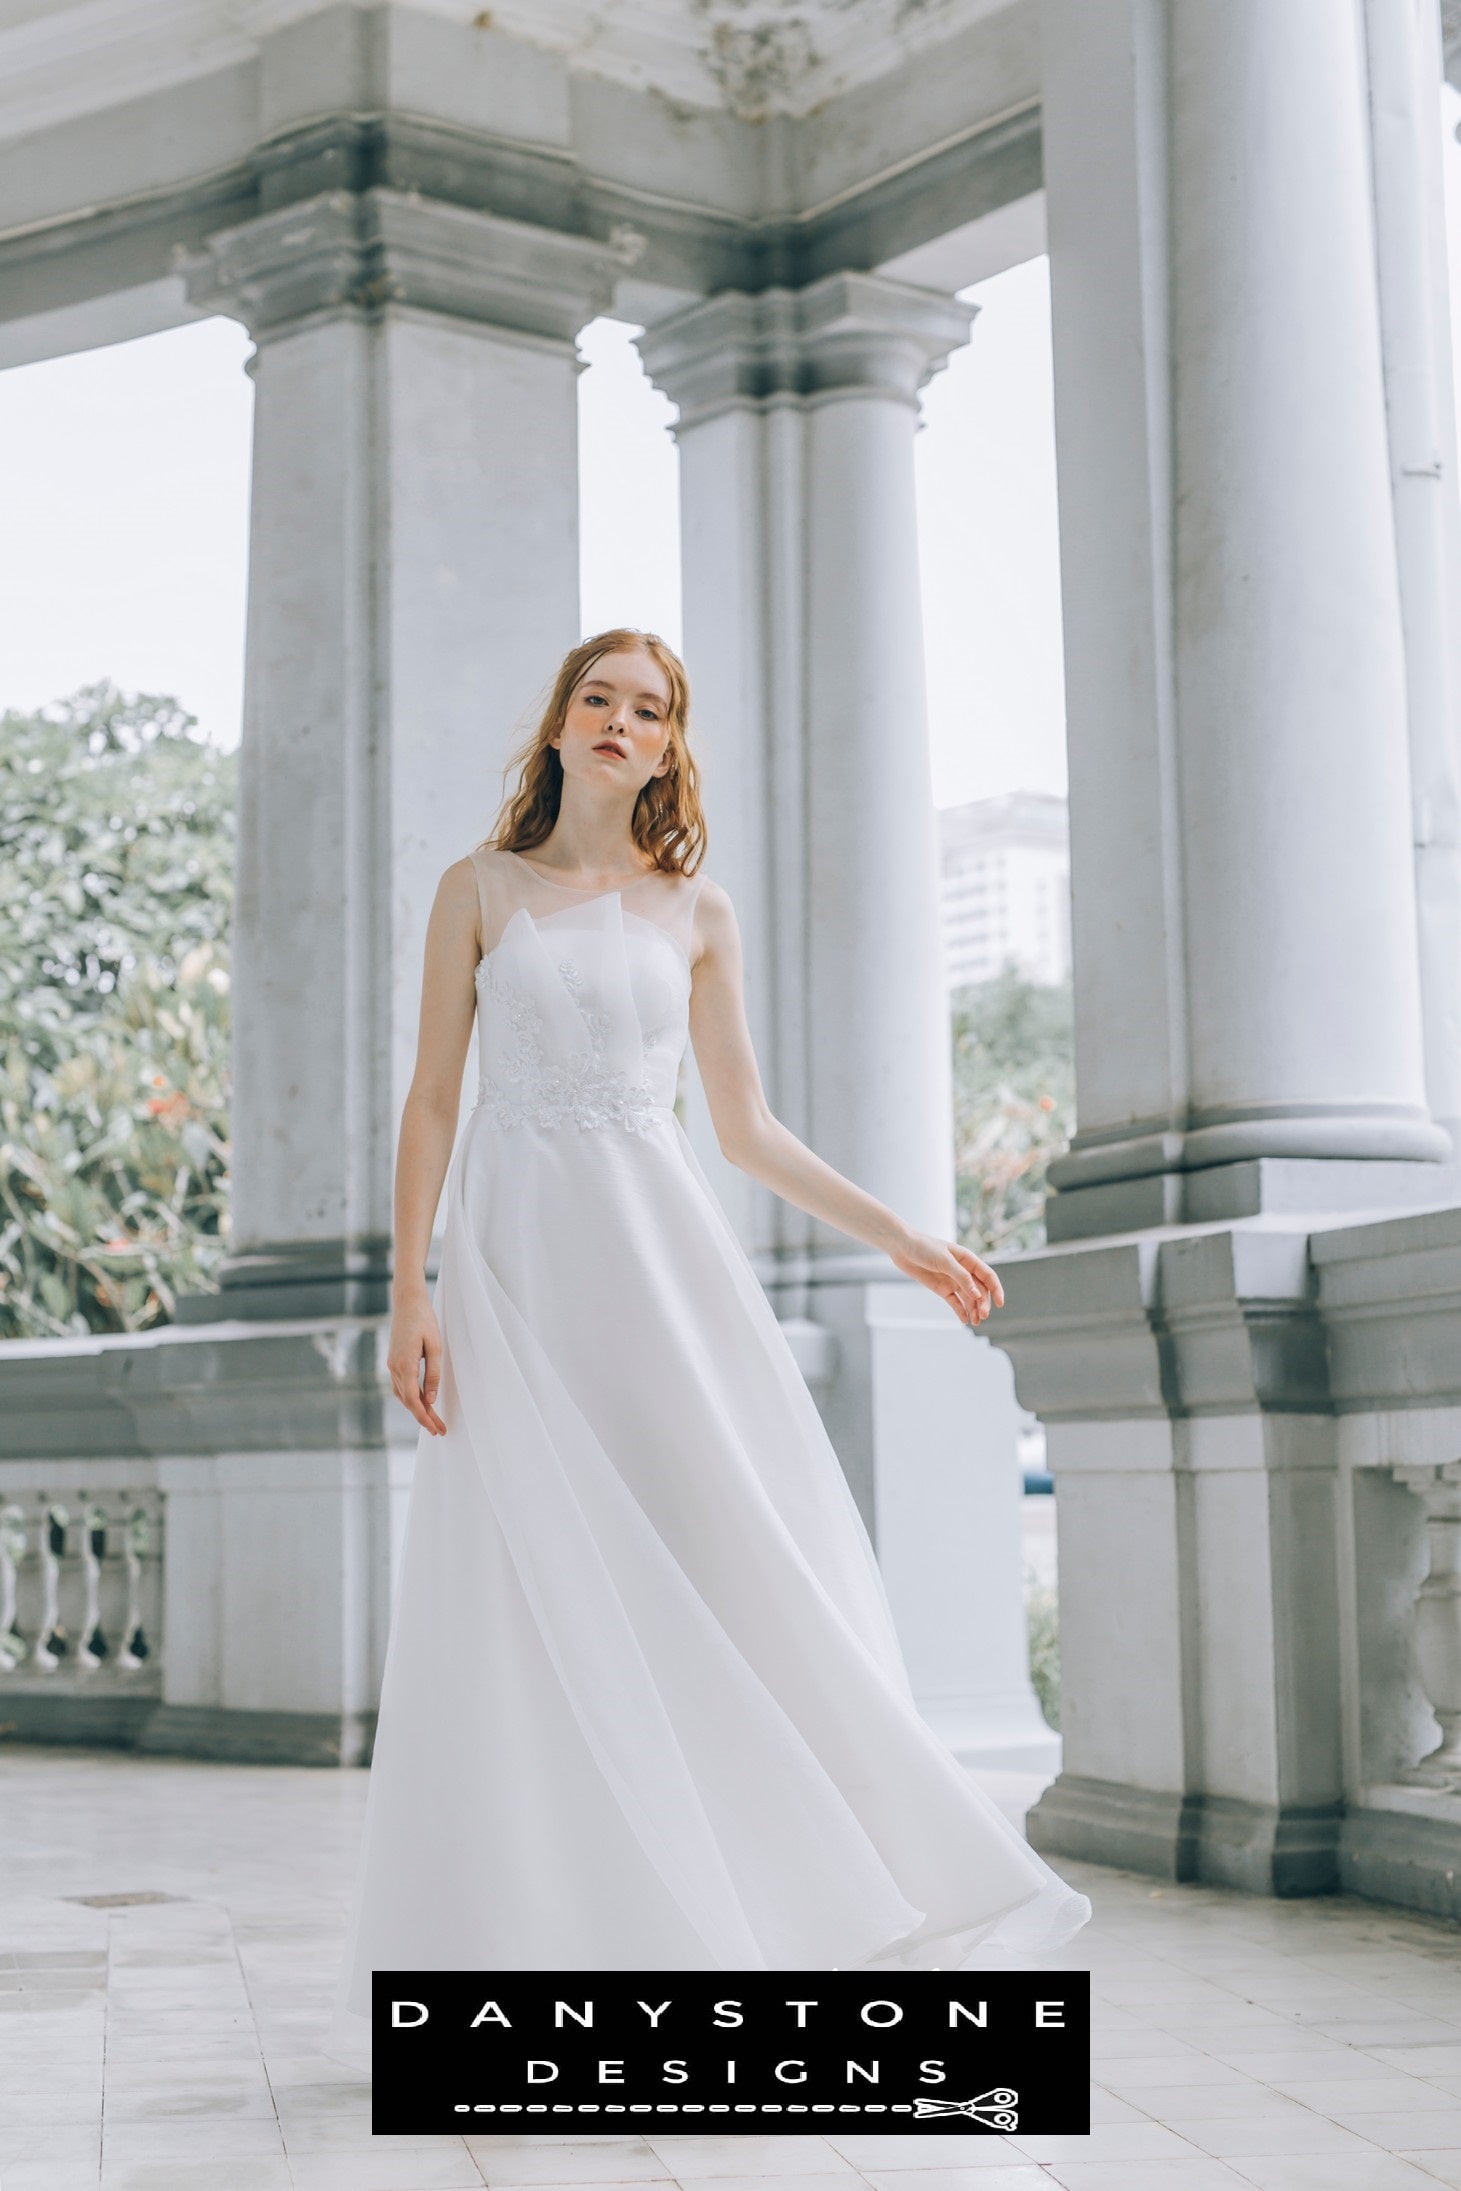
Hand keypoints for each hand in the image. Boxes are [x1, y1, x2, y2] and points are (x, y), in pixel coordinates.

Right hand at [387, 1293, 445, 1435]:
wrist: (407, 1302)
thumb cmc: (424, 1320)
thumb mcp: (435, 1346)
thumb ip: (433, 1374)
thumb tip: (431, 1399)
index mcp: (405, 1364)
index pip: (414, 1400)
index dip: (424, 1417)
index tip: (436, 1429)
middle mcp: (394, 1367)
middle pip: (408, 1401)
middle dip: (424, 1418)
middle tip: (440, 1431)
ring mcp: (392, 1364)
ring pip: (403, 1395)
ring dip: (417, 1409)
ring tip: (433, 1420)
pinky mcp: (393, 1361)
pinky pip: (400, 1386)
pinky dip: (410, 1398)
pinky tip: (421, 1403)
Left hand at [888, 1231, 1004, 1327]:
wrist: (902, 1247)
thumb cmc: (924, 1248)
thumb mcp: (944, 1261)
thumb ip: (961, 1277)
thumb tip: (977, 1294)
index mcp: (968, 1260)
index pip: (988, 1276)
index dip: (996, 1289)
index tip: (1000, 1303)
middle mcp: (963, 1271)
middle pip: (980, 1290)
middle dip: (983, 1303)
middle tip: (983, 1316)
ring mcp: (953, 1281)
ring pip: (969, 1298)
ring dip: (974, 1310)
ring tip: (976, 1322)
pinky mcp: (942, 1289)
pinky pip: (955, 1302)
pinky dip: (961, 1312)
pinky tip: (965, 1321)